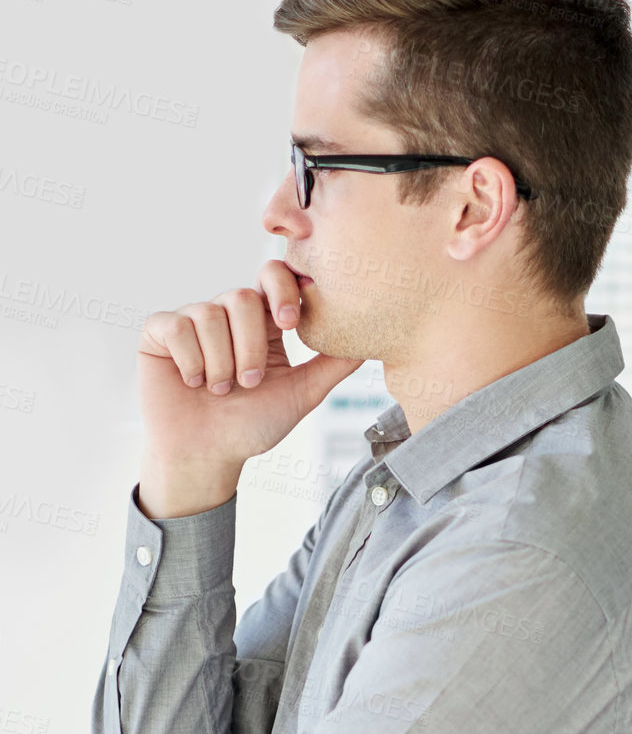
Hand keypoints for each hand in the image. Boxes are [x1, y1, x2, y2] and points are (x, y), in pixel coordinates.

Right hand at [136, 259, 362, 474]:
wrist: (208, 456)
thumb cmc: (252, 426)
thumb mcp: (301, 394)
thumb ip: (333, 365)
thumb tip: (368, 341)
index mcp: (262, 322)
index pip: (273, 277)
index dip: (282, 289)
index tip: (291, 323)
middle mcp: (227, 314)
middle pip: (241, 297)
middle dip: (250, 346)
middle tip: (249, 384)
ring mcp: (192, 320)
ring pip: (209, 313)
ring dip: (220, 362)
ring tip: (220, 391)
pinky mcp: (160, 332)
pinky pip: (177, 325)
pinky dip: (190, 360)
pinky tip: (193, 382)